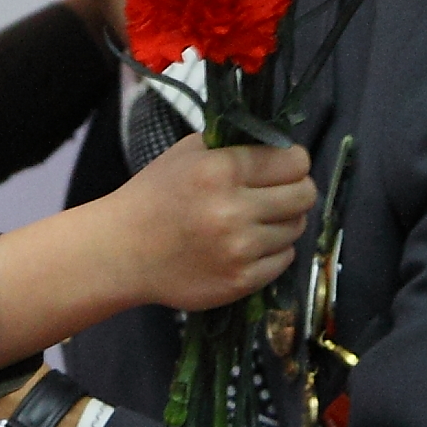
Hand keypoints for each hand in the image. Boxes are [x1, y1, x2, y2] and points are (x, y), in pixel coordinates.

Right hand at [96, 134, 312, 312]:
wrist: (122, 252)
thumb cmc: (154, 197)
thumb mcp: (186, 153)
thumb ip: (232, 145)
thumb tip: (281, 146)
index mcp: (221, 170)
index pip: (294, 161)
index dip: (293, 162)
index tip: (284, 167)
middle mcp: (234, 209)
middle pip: (304, 195)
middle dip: (295, 190)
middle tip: (278, 193)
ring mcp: (240, 249)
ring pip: (296, 228)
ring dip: (282, 222)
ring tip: (255, 221)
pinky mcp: (241, 281)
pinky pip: (283, 260)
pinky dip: (272, 252)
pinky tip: (247, 245)